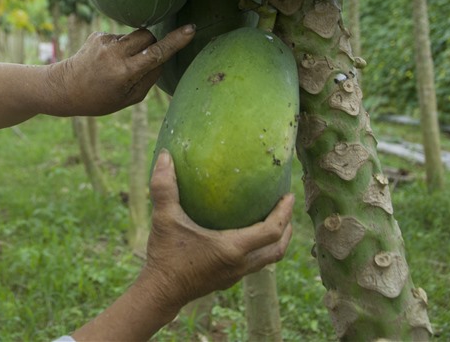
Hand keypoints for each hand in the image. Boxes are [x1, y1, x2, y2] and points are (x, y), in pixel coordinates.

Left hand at [46, 25, 194, 116]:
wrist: (63, 88)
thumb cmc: (99, 99)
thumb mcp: (129, 99)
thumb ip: (150, 78)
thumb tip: (163, 57)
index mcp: (124, 73)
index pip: (156, 54)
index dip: (176, 41)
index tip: (191, 29)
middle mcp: (114, 54)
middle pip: (148, 36)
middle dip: (152, 44)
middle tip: (143, 61)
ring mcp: (104, 42)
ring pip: (135, 35)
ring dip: (135, 46)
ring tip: (118, 64)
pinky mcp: (97, 34)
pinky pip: (120, 36)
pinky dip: (119, 47)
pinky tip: (105, 61)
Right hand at [138, 151, 293, 315]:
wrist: (160, 293)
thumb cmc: (165, 255)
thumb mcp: (164, 218)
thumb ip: (164, 187)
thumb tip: (165, 156)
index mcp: (232, 248)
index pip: (271, 231)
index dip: (284, 213)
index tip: (289, 195)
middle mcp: (240, 264)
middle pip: (278, 248)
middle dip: (287, 227)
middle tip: (287, 207)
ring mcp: (235, 275)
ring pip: (268, 259)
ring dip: (276, 240)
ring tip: (275, 220)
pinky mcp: (227, 280)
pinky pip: (255, 263)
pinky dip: (260, 249)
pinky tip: (246, 236)